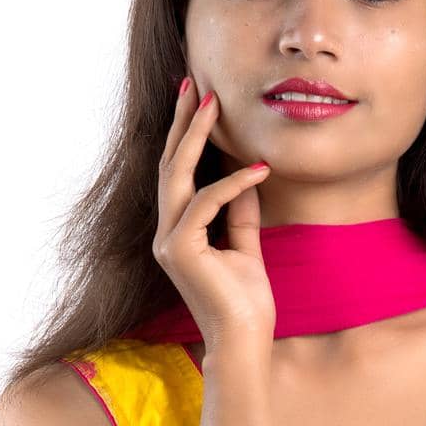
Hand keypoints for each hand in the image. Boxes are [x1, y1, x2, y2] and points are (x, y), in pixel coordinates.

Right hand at [153, 81, 274, 356]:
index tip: (197, 101)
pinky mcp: (179, 251)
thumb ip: (240, 211)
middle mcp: (166, 234)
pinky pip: (205, 204)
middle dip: (182, 123)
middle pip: (170, 166)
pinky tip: (259, 169)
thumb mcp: (246, 245)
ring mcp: (168, 242)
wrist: (246, 340)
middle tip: (192, 84)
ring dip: (197, 137)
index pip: (179, 175)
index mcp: (178, 233)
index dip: (187, 137)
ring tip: (214, 105)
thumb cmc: (247, 302)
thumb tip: (246, 173)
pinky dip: (233, 183)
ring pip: (178, 176)